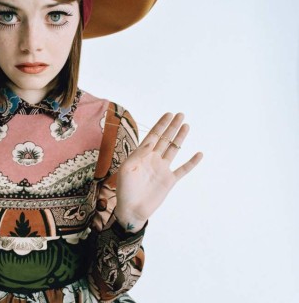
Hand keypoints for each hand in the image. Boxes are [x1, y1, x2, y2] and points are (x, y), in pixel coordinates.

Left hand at [114, 112, 202, 230]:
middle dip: (172, 127)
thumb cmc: (125, 190)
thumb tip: (150, 144)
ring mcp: (162, 169)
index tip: (168, 114)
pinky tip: (199, 154)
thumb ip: (138, 155)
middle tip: (180, 114)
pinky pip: (183, 170)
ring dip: (180, 138)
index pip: (153, 136)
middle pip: (165, 139)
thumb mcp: (127, 170)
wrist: (131, 209)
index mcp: (141, 155)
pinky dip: (191, 162)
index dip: (161, 125)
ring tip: (186, 126)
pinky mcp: (169, 181)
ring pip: (174, 150)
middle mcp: (153, 159)